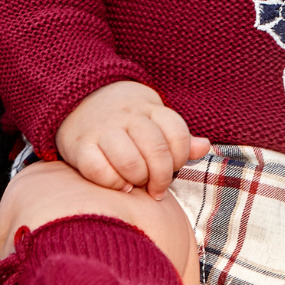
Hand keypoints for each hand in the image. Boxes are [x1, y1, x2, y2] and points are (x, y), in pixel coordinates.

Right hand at [55, 80, 210, 199]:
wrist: (80, 95)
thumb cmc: (126, 118)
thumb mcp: (155, 119)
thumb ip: (178, 137)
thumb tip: (204, 147)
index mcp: (150, 108)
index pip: (177, 132)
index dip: (181, 156)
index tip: (175, 167)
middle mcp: (127, 117)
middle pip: (156, 148)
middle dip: (162, 176)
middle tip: (158, 188)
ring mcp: (102, 129)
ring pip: (129, 159)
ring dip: (138, 178)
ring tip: (137, 184)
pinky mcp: (79, 145)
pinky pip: (97, 168)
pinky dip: (112, 182)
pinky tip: (119, 184)